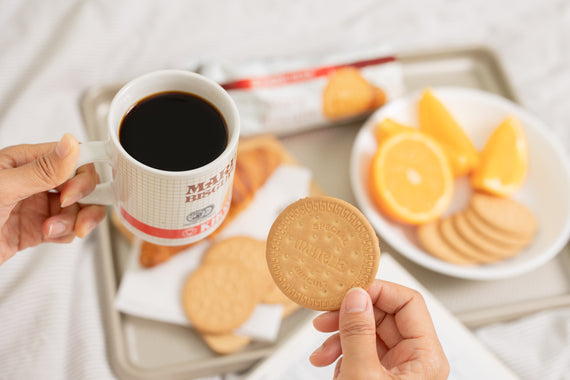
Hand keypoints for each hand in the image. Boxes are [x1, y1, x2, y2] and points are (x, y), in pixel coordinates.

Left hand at [0, 134, 105, 264]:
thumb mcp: (2, 190)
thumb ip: (41, 170)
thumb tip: (70, 144)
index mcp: (23, 161)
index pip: (70, 156)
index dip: (81, 173)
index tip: (76, 191)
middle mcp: (33, 181)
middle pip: (80, 182)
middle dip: (85, 199)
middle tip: (74, 211)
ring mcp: (35, 205)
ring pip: (78, 207)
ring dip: (74, 220)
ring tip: (55, 229)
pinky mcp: (35, 229)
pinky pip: (67, 227)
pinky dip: (65, 233)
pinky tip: (50, 235)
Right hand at [310, 280, 448, 379]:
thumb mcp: (362, 375)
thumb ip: (358, 333)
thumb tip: (356, 296)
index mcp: (426, 357)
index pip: (408, 302)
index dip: (377, 292)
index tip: (348, 291)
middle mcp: (416, 360)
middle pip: (384, 316)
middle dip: (350, 317)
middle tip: (324, 318)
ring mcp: (398, 370)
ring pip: (368, 334)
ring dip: (340, 338)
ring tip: (320, 352)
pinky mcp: (380, 378)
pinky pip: (361, 353)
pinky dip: (341, 355)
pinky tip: (329, 365)